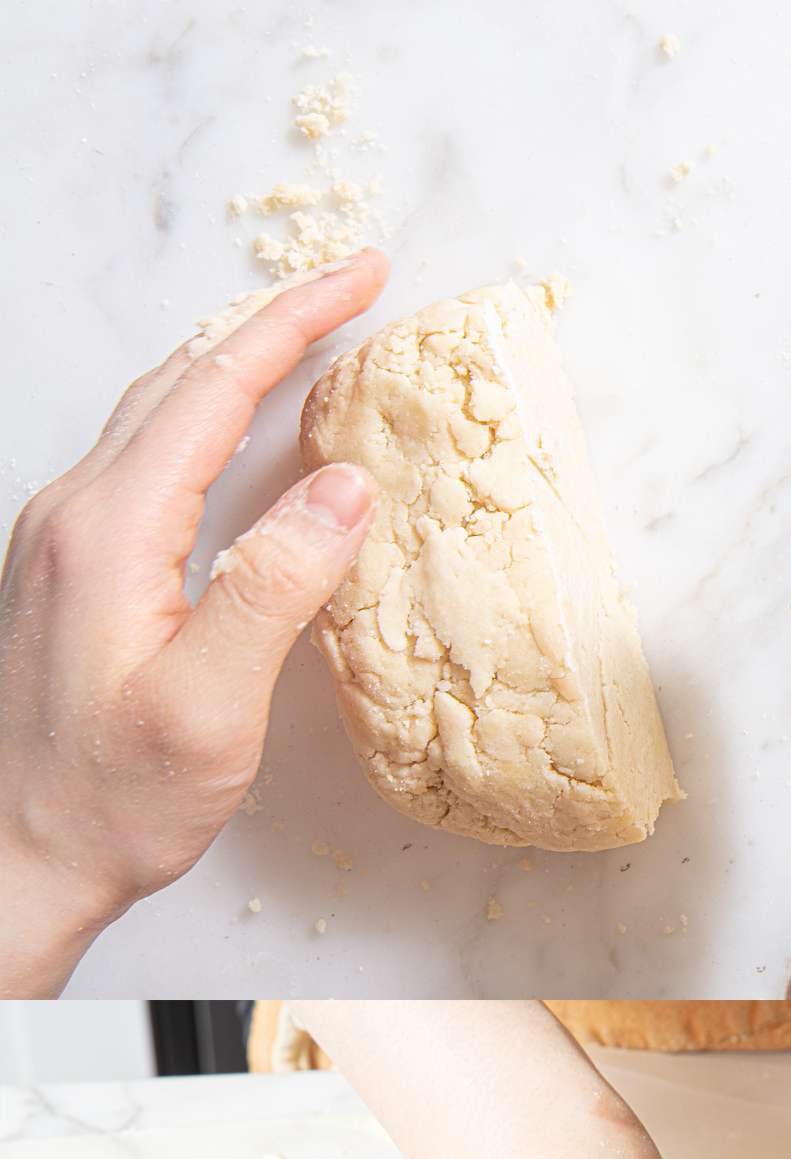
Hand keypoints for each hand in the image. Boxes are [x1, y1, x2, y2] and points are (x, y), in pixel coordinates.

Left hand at [0, 251, 388, 994]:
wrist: (19, 857)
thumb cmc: (114, 800)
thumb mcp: (211, 707)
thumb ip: (277, 586)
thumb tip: (344, 485)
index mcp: (109, 529)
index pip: (213, 389)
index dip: (294, 323)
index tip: (363, 276)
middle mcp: (71, 514)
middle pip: (178, 380)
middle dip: (268, 322)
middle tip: (350, 289)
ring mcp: (58, 538)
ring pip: (152, 412)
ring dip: (230, 364)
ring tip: (302, 341)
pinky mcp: (62, 569)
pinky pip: (138, 458)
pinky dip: (198, 419)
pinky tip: (231, 436)